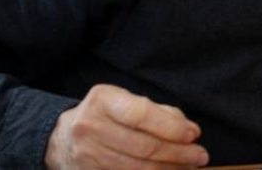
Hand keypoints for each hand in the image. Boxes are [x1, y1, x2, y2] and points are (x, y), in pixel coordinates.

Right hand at [45, 84, 208, 168]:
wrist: (61, 137)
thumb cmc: (106, 115)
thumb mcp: (127, 102)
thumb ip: (160, 112)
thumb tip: (189, 130)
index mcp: (102, 100)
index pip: (141, 114)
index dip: (171, 127)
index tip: (194, 134)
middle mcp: (89, 126)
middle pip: (142, 145)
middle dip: (178, 153)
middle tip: (200, 155)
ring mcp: (86, 154)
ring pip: (136, 167)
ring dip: (169, 169)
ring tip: (189, 166)